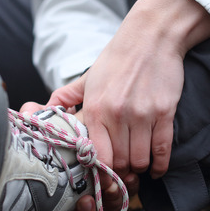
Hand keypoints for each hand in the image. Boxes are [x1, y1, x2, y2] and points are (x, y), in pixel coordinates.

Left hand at [48, 0, 209, 179]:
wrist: (151, 36)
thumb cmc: (118, 58)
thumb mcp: (88, 77)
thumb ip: (66, 97)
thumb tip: (45, 109)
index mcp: (95, 108)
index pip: (96, 155)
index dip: (99, 171)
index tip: (102, 174)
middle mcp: (117, 114)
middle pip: (119, 162)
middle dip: (120, 172)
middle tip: (121, 172)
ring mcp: (143, 114)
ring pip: (141, 160)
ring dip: (139, 168)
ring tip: (137, 166)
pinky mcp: (164, 112)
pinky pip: (163, 149)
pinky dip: (160, 164)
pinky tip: (155, 167)